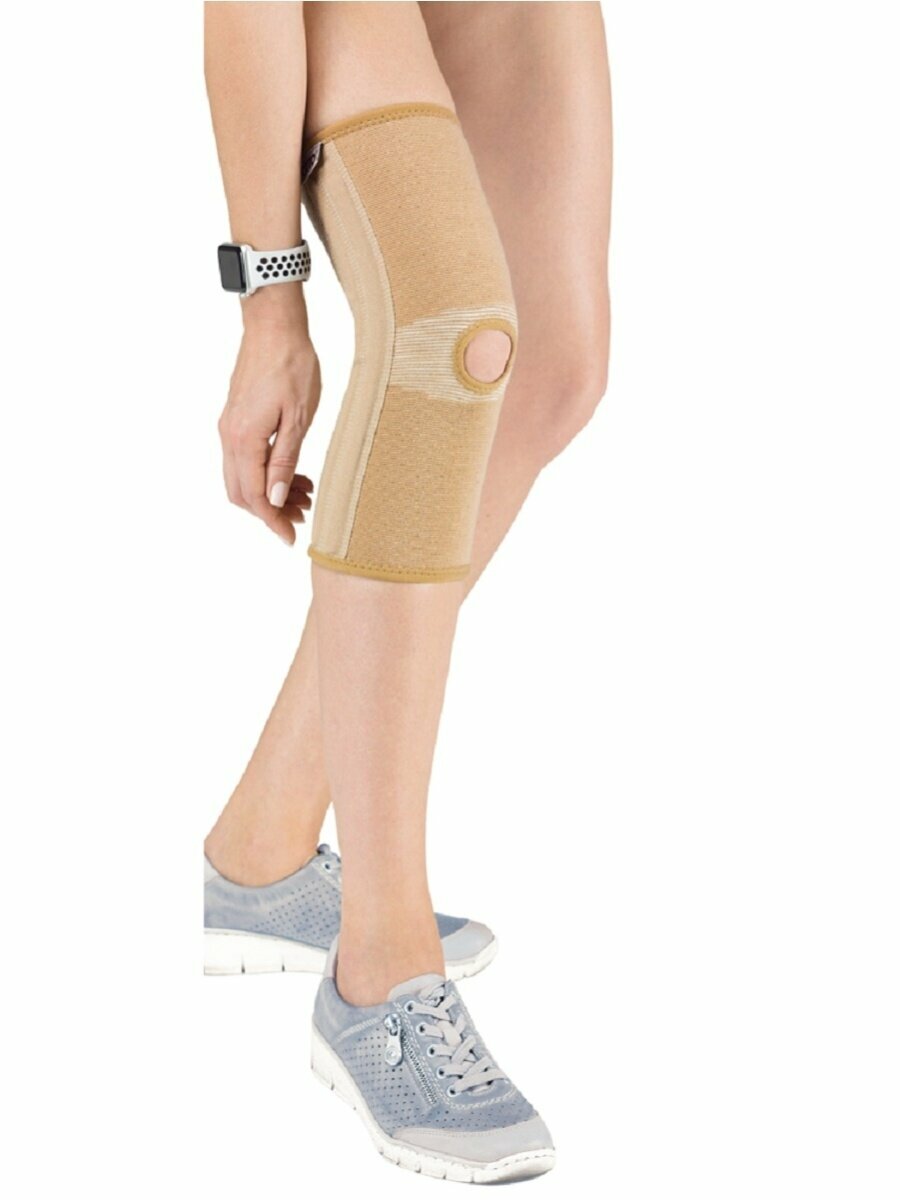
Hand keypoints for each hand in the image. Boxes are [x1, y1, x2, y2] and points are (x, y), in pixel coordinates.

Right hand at [218, 297, 319, 545]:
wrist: (274, 326)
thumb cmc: (292, 366)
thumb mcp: (298, 418)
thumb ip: (285, 460)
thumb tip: (276, 499)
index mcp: (244, 440)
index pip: (255, 496)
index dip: (273, 522)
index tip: (291, 537)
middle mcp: (230, 437)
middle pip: (242, 493)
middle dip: (270, 511)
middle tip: (302, 515)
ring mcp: (229, 428)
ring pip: (242, 477)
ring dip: (269, 492)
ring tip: (304, 494)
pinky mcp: (235, 419)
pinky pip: (245, 458)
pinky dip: (265, 473)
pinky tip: (292, 471)